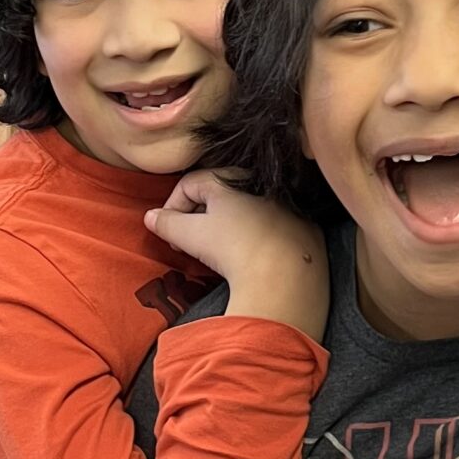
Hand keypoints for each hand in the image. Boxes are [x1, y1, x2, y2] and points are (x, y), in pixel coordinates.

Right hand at [145, 174, 326, 340]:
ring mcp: (286, 205)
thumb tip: (150, 217)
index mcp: (229, 180)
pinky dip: (260, 238)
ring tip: (220, 253)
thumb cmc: (234, 250)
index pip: (189, 184)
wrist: (286, 278)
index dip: (172, 208)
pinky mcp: (307, 227)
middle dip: (199, 217)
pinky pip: (275, 226)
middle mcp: (259, 184)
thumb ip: (166, 223)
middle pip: (218, 194)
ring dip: (229, 227)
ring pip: (247, 210)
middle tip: (190, 244)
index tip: (169, 233)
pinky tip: (254, 259)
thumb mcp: (190, 236)